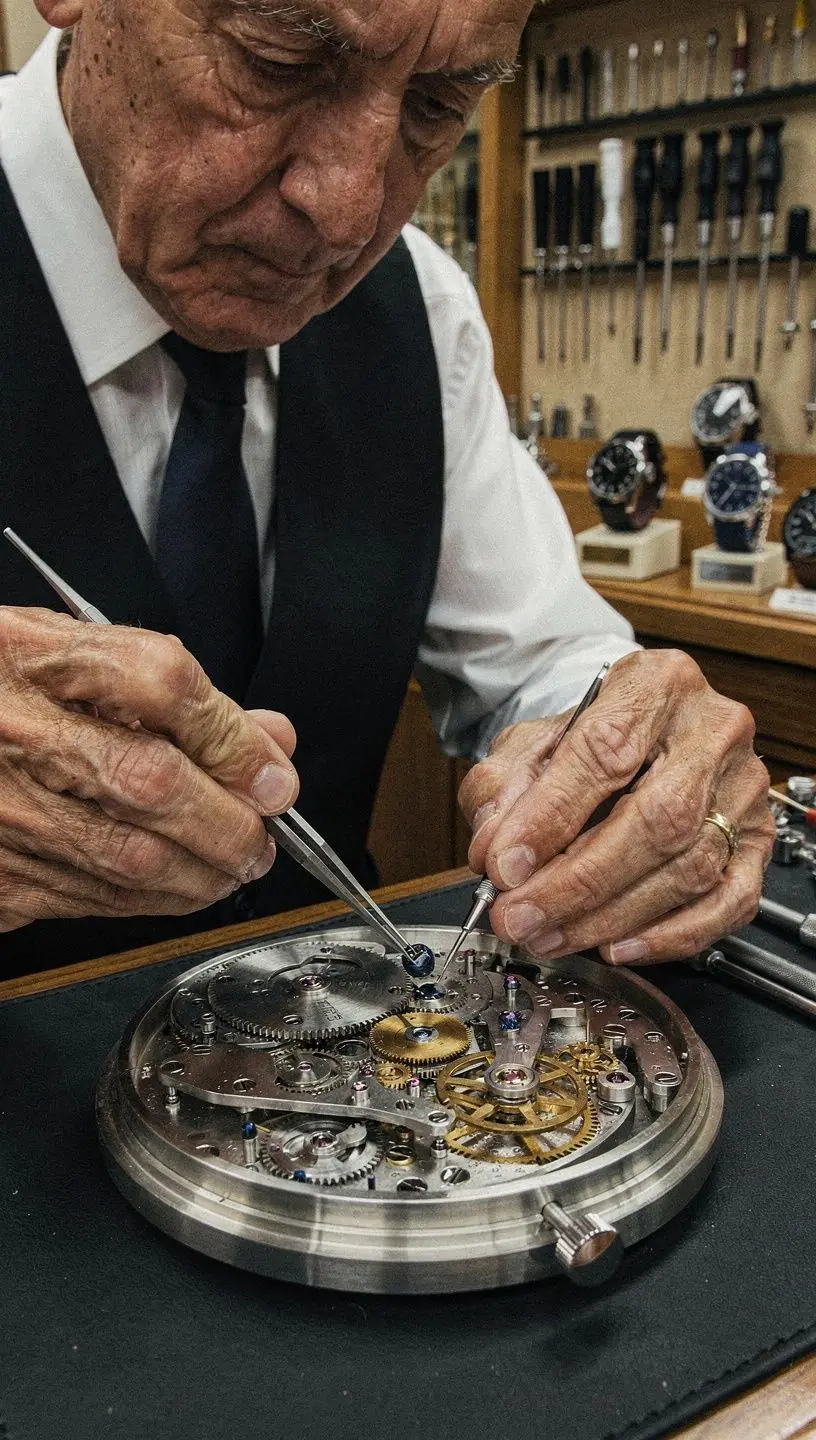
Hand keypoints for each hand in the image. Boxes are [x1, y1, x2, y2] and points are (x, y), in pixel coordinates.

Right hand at [0, 607, 299, 931]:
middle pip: (152, 781)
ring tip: (234, 866)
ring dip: (204, 873)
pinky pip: (89, 900)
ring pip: (128, 857)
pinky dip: (151, 901)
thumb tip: (269, 739)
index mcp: (28, 655)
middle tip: (263, 836)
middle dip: (230, 820)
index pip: (159, 682)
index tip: (273, 769)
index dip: (231, 735)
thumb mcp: (62, 653)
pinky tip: (177, 887)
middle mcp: (10, 731)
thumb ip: (167, 693)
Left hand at [460, 650, 773, 964]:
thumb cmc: (593, 737)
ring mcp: (743, 788)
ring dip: (610, 917)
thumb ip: (503, 786)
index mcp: (657, 684)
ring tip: (550, 936)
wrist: (646, 732)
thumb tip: (493, 849)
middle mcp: (713, 731)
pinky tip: (618, 946)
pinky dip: (671, 935)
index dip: (551, 817)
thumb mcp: (533, 741)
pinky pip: (728, 901)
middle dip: (579, 883)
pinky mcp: (758, 840)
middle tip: (522, 917)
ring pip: (689, 867)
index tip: (505, 866)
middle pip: (658, 819)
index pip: (605, 752)